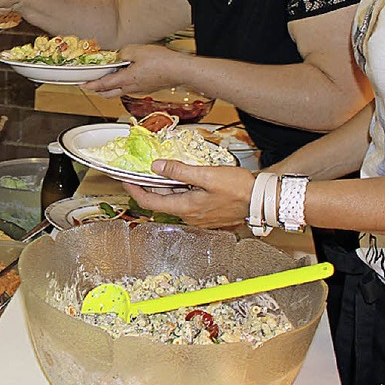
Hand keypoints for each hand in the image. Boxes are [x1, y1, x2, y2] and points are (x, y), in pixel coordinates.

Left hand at [83, 44, 186, 97]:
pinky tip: (126, 77)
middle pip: (109, 94)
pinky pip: (130, 89)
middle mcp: (132, 88)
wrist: (180, 70)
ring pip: (119, 92)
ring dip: (110, 88)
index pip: (103, 84)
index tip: (82, 85)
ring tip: (106, 80)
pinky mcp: (147, 88)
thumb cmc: (162, 62)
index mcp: (126, 79)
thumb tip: (119, 57)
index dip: (91, 85)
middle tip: (91, 85)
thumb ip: (123, 53)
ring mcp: (140, 90)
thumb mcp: (138, 50)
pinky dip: (123, 85)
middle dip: (97, 90)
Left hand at [123, 160, 254, 228]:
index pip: (151, 201)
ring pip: (175, 201)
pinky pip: (187, 201)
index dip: (135, 190)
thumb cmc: (238, 189)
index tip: (125, 179)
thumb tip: (157, 167)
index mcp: (186, 207)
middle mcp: (190, 216)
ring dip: (167, 187)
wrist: (260, 200)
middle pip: (162, 201)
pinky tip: (185, 179)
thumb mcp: (206, 175)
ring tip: (162, 171)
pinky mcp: (207, 213)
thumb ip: (180, 171)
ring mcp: (198, 216)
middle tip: (140, 171)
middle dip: (150, 186)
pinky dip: (180, 190)